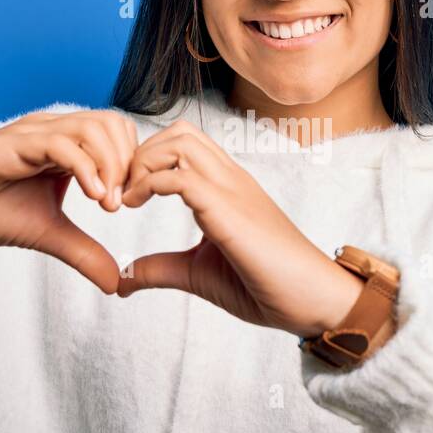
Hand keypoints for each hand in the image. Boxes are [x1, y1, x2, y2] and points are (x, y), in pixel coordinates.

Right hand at [0, 109, 137, 293]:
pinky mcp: (13, 144)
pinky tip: (92, 196)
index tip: (133, 203)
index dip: (134, 165)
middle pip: (113, 124)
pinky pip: (60, 143)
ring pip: (93, 127)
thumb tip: (116, 282)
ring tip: (107, 203)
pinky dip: (86, 168)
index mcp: (68, 146)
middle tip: (123, 203)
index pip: (119, 134)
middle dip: (129, 163)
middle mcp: (55, 132)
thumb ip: (83, 252)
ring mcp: (35, 134)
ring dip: (111, 165)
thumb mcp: (46, 234)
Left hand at [115, 119, 365, 337]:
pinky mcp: (228, 210)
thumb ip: (161, 269)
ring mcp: (231, 189)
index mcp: (226, 188)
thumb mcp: (197, 275)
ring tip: (127, 198)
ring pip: (179, 141)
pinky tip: (134, 206)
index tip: (125, 196)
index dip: (146, 160)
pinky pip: (181, 176)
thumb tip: (123, 278)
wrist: (310, 301)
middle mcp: (230, 179)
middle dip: (140, 154)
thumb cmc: (265, 286)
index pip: (183, 144)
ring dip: (142, 163)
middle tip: (122, 193)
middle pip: (178, 132)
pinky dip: (148, 183)